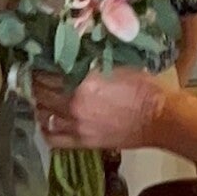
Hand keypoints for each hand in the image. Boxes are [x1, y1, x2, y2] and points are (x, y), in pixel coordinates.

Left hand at [33, 67, 168, 153]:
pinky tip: (47, 120)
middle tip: (37, 76)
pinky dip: (46, 128)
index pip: (47, 71)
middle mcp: (73, 103)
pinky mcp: (83, 142)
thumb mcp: (115, 63)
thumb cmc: (143, 87)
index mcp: (82, 80)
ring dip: (40, 103)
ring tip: (42, 97)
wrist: (160, 117)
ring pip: (43, 114)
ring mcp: (76, 125)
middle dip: (36, 82)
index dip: (40, 65)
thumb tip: (72, 53)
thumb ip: (90, 60)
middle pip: (41, 92)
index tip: (39, 61)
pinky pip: (53, 138)